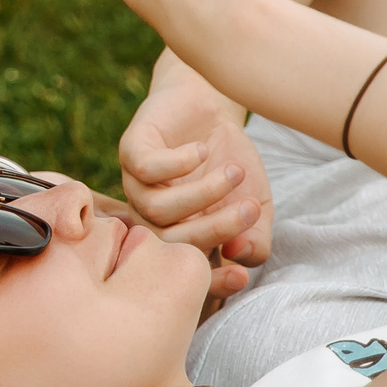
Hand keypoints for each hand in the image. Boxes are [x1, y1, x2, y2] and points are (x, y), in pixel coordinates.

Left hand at [119, 87, 272, 301]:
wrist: (212, 105)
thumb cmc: (231, 158)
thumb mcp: (256, 201)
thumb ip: (256, 236)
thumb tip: (241, 256)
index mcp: (178, 235)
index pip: (183, 269)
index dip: (208, 282)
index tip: (240, 277)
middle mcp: (152, 217)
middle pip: (169, 241)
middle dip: (214, 230)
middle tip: (250, 209)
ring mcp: (136, 185)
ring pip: (156, 209)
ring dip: (202, 192)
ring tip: (233, 171)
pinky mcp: (131, 152)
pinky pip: (145, 170)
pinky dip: (178, 163)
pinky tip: (201, 149)